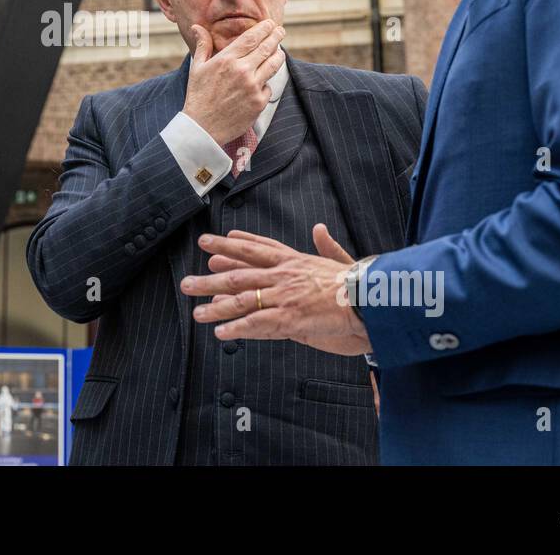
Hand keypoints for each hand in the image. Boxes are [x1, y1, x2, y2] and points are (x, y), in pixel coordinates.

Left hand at [180, 224, 371, 356]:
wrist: (372, 299)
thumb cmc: (359, 283)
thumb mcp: (341, 259)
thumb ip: (327, 245)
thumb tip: (319, 227)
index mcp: (295, 260)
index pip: (257, 249)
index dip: (232, 246)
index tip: (211, 242)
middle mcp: (284, 275)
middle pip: (240, 273)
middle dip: (211, 278)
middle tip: (187, 281)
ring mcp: (285, 296)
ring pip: (242, 299)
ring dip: (216, 305)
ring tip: (195, 310)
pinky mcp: (290, 318)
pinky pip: (258, 323)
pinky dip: (238, 328)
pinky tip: (220, 332)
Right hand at [183, 20, 285, 144]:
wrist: (202, 128)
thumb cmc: (198, 96)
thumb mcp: (197, 68)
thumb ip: (202, 45)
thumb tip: (196, 27)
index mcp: (227, 60)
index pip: (252, 38)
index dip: (264, 28)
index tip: (269, 23)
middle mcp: (242, 71)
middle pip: (267, 48)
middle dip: (276, 36)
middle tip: (281, 30)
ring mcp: (253, 87)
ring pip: (274, 65)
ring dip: (278, 55)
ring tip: (279, 51)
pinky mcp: (259, 102)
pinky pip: (268, 87)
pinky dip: (265, 83)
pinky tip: (262, 81)